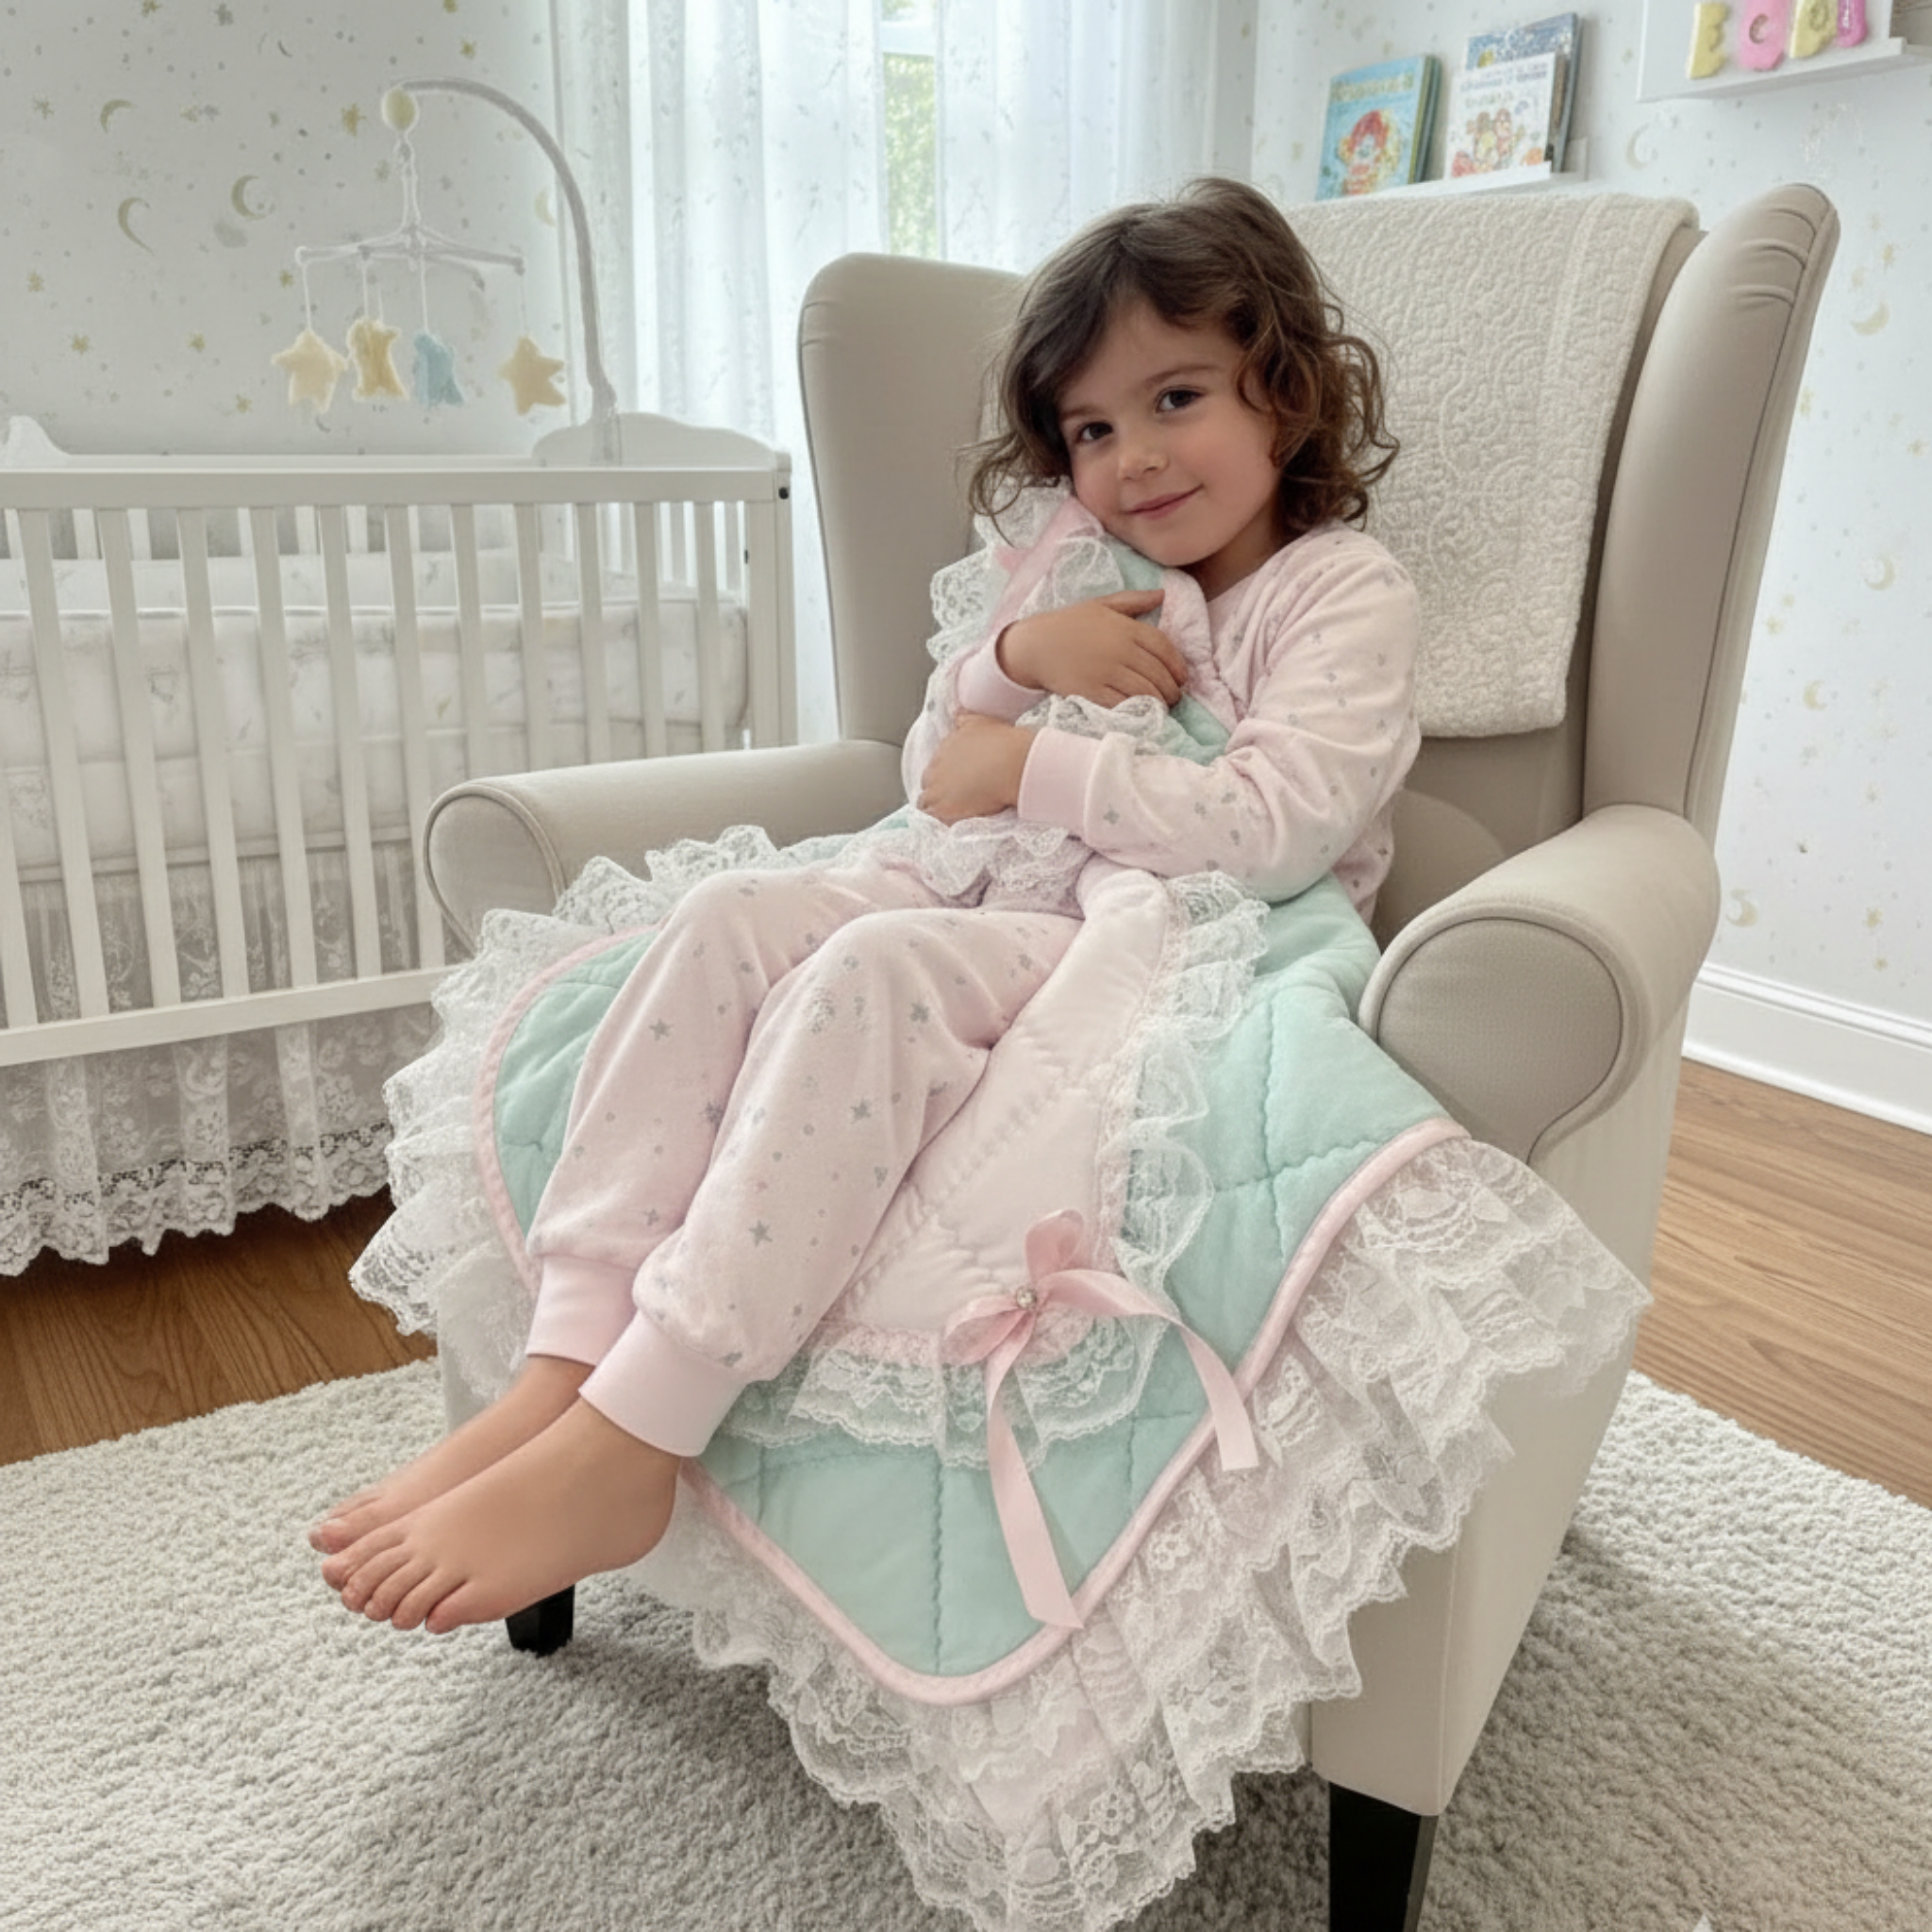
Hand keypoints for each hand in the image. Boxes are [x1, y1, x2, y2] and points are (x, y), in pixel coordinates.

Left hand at [917, 715, 1035, 823]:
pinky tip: (953, 823)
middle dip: (938, 790)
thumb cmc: (1004, 743)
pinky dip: (942, 821)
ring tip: (953, 814)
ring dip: (937, 808)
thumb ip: (965, 719)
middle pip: (928, 784)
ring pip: (926, 803)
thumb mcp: (982, 721)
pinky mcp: (943, 808)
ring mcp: (937, 789)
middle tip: (956, 798)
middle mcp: (936, 766)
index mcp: (944, 747)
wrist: (1014, 764)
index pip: (935, 766)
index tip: (956, 781)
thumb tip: (957, 716)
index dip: (945, 775)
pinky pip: (934, 819)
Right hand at [997, 591, 1187, 707]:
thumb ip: (1133, 600)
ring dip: (1159, 702)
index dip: (1178, 666)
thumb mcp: (1100, 605)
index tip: (1182, 678)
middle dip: (1172, 690)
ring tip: (1162, 707)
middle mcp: (1119, 649)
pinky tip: (1142, 711)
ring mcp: (1105, 672)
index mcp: (1125, 628)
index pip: (1164, 648)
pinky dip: (1137, 710)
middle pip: (1158, 673)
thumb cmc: (1067, 624)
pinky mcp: (1091, 692)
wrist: (1033, 645)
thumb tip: (1163, 595)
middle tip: (1174, 698)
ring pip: (1145, 691)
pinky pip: (1123, 704)